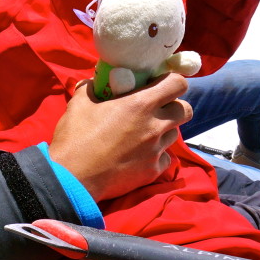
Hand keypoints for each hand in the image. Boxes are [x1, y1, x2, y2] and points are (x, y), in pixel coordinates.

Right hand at [48, 74, 191, 201]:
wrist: (74, 178)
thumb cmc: (76, 138)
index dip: (172, 81)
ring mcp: (156, 150)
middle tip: (156, 108)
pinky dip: (156, 154)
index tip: (160, 83)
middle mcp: (154, 126)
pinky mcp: (152, 171)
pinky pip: (165, 158)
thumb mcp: (79, 104)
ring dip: (164, 130)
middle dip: (174, 106)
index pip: (177, 84)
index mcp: (140, 104)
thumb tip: (93, 82)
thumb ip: (90, 88)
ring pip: (175, 134)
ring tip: (145, 132)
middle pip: (185, 110)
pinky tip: (139, 154)